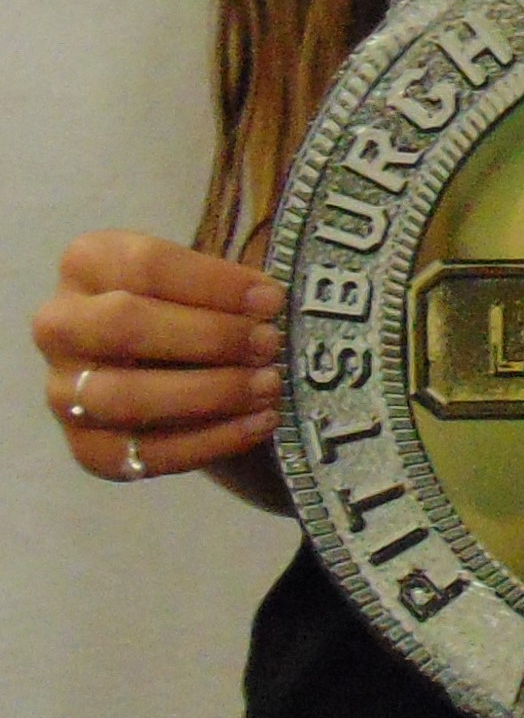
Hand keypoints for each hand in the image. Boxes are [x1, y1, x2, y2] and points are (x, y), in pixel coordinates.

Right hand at [32, 231, 284, 482]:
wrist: (144, 366)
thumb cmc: (176, 309)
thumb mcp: (188, 279)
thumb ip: (219, 287)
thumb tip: (266, 304)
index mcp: (84, 265)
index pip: (146, 266)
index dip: (215, 284)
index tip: (271, 299)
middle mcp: (59, 327)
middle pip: (126, 327)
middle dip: (209, 337)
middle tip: (268, 343)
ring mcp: (66, 393)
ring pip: (129, 397)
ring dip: (210, 393)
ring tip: (268, 385)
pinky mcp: (88, 449)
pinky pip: (148, 452)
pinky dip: (212, 440)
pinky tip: (259, 423)